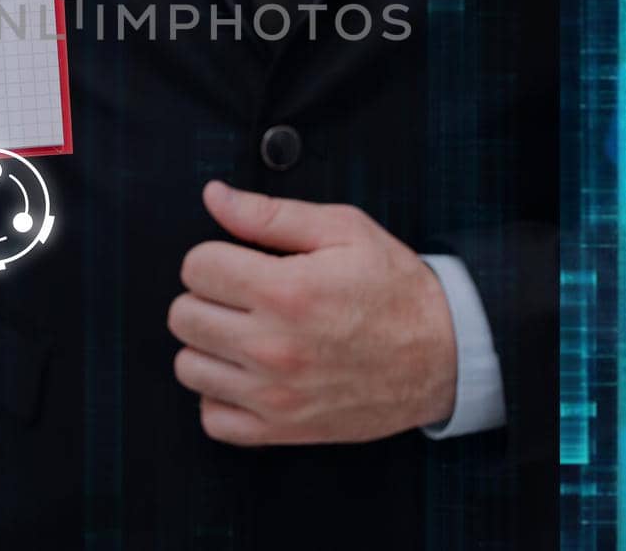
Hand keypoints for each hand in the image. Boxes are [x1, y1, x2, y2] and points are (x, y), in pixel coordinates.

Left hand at [168, 181, 457, 444]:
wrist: (442, 355)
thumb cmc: (394, 288)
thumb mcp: (343, 230)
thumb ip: (270, 213)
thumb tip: (214, 197)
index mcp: (285, 291)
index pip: (196, 266)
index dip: (214, 255)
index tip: (237, 260)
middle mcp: (272, 346)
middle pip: (183, 315)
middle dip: (207, 295)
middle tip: (241, 294)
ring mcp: (274, 394)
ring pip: (188, 365)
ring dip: (208, 344)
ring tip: (242, 331)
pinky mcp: (281, 429)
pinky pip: (213, 417)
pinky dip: (220, 395)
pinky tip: (245, 372)